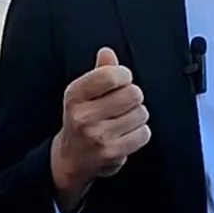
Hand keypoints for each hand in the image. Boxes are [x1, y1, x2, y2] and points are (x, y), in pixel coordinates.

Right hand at [50, 47, 150, 211]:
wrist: (70, 160)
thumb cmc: (81, 120)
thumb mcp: (83, 93)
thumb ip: (99, 71)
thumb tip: (107, 52)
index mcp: (75, 95)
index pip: (111, 75)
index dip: (124, 75)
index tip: (122, 80)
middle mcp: (83, 116)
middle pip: (132, 93)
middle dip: (133, 96)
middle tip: (124, 102)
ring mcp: (98, 136)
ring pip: (141, 114)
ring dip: (137, 115)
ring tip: (124, 119)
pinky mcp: (111, 154)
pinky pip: (143, 134)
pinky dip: (140, 133)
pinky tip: (127, 134)